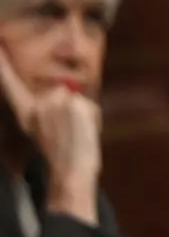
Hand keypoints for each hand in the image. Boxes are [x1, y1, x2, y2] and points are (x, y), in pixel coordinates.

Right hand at [0, 48, 100, 213]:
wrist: (71, 171)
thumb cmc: (62, 154)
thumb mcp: (49, 130)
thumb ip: (53, 109)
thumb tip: (65, 89)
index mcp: (28, 114)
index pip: (11, 86)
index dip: (2, 66)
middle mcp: (38, 106)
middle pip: (60, 93)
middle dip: (70, 109)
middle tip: (68, 133)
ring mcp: (55, 102)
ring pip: (76, 99)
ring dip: (82, 114)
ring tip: (75, 134)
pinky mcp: (74, 102)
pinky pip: (89, 105)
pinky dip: (92, 117)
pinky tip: (84, 132)